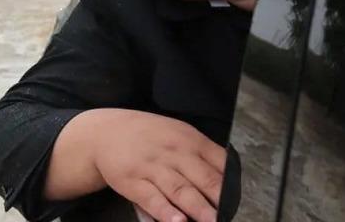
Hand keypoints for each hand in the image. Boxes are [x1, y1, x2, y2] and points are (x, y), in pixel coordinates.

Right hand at [92, 109, 225, 221]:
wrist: (105, 131)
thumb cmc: (147, 136)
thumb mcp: (178, 134)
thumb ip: (203, 154)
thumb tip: (230, 179)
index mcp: (191, 141)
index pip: (221, 164)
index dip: (233, 186)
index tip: (239, 203)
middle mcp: (174, 153)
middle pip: (205, 179)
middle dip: (220, 201)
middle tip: (229, 217)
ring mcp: (153, 168)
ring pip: (181, 191)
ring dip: (198, 209)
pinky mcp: (133, 182)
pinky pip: (152, 199)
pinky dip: (165, 211)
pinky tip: (176, 221)